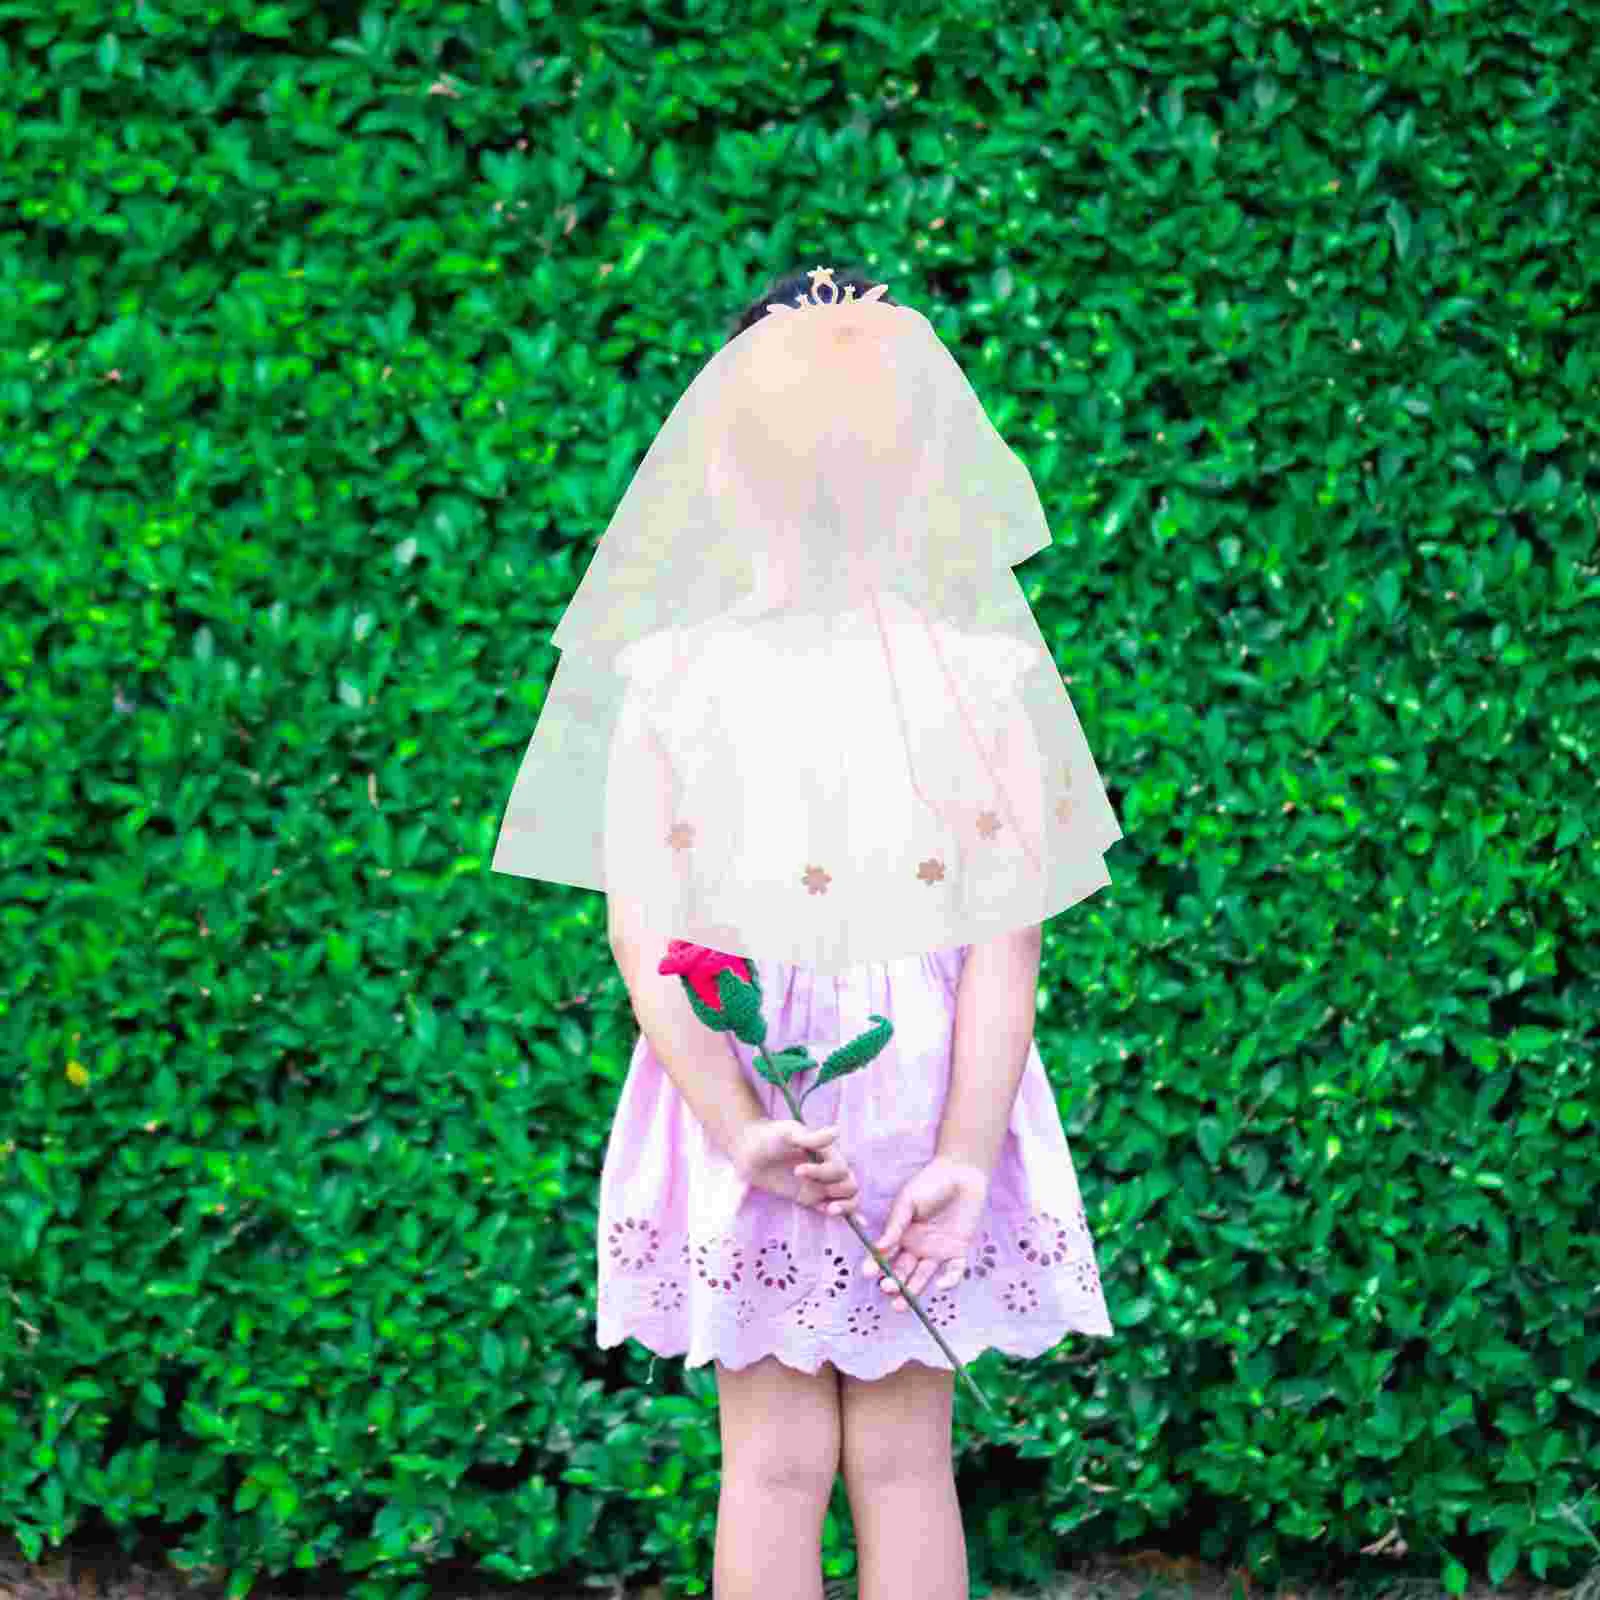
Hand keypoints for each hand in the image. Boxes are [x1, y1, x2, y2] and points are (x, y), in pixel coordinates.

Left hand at [732, 1118, 866, 1222]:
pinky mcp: (811, 1198)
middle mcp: (828, 1168)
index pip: (839, 1168)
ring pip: (848, 1197)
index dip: (822, 1172)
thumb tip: (838, 1131)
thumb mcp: (789, 1132)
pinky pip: (834, 1207)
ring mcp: (821, 1184)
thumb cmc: (770, 1136)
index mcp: (827, 1151)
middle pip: (849, 1184)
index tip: (796, 1170)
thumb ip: (812, 1137)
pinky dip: (849, 1214)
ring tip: (828, 1210)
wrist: (749, 1150)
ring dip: (844, 1205)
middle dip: (835, 1189)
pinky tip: (858, 1223)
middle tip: (811, 1187)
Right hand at [859, 1156, 988, 1310]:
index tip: (867, 1272)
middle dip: (893, 1282)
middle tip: (887, 1289)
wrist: (961, 1172)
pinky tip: (941, 1284)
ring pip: (922, 1277)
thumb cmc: (930, 1182)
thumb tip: (879, 1247)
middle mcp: (916, 1246)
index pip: (885, 1254)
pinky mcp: (958, 1252)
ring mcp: (937, 1251)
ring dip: (912, 1291)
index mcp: (901, 1233)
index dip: (876, 1264)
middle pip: (902, 1271)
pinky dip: (949, 1280)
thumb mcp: (907, 1201)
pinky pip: (953, 1271)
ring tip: (901, 1305)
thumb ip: (895, 1224)